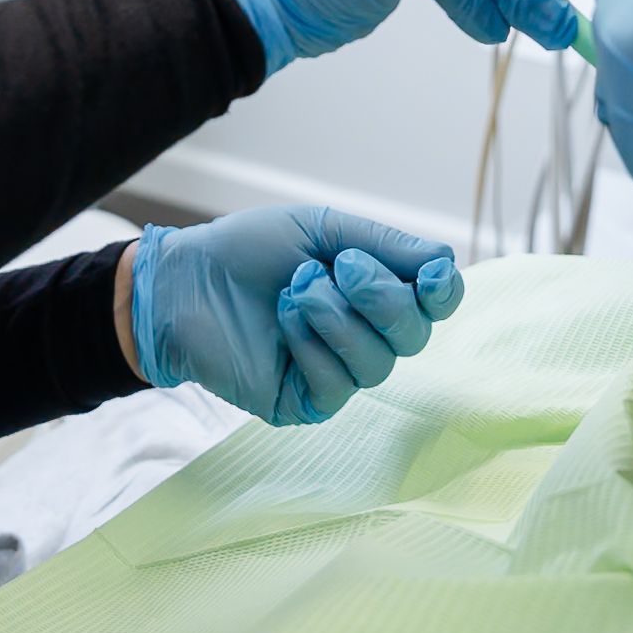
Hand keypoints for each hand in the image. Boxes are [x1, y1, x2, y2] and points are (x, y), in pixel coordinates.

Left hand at [126, 204, 464, 424]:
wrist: (186, 278)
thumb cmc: (251, 250)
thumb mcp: (323, 230)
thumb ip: (385, 245)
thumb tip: (445, 262)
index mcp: (376, 291)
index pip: (436, 304)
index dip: (443, 292)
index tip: (430, 275)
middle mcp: (365, 334)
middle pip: (415, 335)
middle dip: (381, 296)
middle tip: (335, 266)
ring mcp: (336, 372)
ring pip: (378, 363)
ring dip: (337, 317)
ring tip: (295, 289)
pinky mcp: (304, 402)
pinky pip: (337, 387)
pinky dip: (313, 344)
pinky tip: (284, 320)